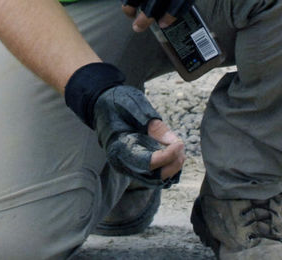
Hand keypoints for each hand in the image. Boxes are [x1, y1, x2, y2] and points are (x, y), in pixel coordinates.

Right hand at [64, 62, 183, 186]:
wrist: (100, 104)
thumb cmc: (116, 102)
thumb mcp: (135, 106)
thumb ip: (155, 126)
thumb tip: (175, 144)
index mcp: (119, 147)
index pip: (148, 163)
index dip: (167, 156)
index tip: (180, 143)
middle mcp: (122, 162)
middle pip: (154, 176)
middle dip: (173, 163)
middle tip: (181, 145)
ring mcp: (128, 167)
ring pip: (157, 180)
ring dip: (172, 167)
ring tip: (178, 148)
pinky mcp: (135, 166)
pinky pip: (155, 176)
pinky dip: (168, 169)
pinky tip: (173, 154)